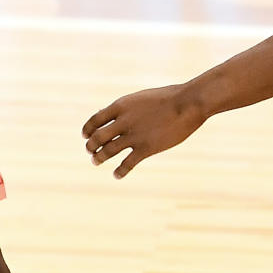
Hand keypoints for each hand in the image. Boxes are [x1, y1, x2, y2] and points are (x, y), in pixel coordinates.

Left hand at [82, 84, 205, 178]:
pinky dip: (120, 171)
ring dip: (99, 158)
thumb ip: (126, 108)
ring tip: (96, 162)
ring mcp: (134, 136)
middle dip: (91, 146)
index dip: (88, 129)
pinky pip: (127, 164)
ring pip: (108, 151)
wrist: (187, 103)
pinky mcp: (146, 148)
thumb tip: (113, 116)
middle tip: (90, 152)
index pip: (95, 119)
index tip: (85, 136)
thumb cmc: (168, 97)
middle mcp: (123, 121)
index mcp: (121, 105)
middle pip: (98, 137)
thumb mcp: (141, 98)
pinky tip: (117, 175)